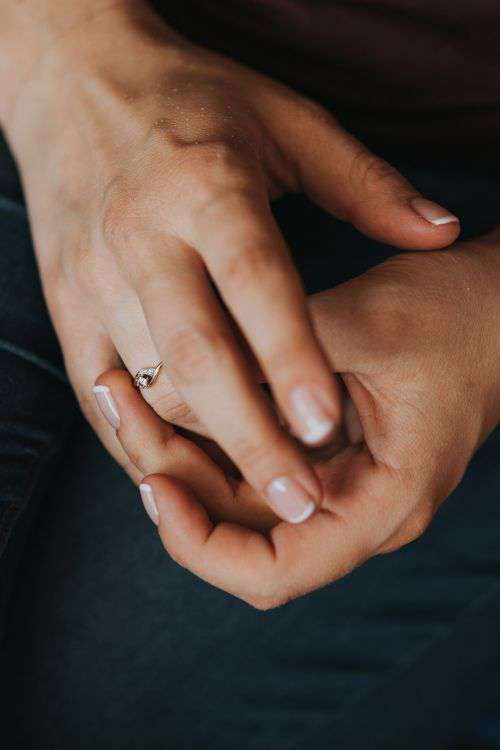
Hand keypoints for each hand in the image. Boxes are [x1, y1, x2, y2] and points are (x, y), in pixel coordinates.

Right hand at [1, 1, 459, 519]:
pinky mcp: (63, 301)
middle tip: (302, 503)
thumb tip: (440, 230)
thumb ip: (364, 184)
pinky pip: (98, 388)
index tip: (327, 429)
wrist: (72, 80)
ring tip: (254, 498)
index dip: (291, 358)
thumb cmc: (193, 101)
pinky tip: (178, 471)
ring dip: (201, 447)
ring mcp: (93, 274)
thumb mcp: (286, 121)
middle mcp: (142, 235)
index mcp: (206, 187)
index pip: (254, 283)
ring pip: (149, 384)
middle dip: (250, 438)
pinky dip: (138, 436)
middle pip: (198, 356)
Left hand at [102, 233, 498, 606]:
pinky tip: (173, 394)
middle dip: (175, 484)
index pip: (277, 571)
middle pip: (243, 536)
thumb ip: (273, 355)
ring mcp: (340, 482)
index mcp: (383, 502)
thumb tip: (170, 384)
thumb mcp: (366, 322)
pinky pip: (253, 465)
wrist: (499, 302)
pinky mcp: (327, 452)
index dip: (203, 546)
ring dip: (184, 458)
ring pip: (239, 503)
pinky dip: (210, 439)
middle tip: (124, 412)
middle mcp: (357, 507)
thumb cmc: (455, 313)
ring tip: (130, 397)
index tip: (156, 485)